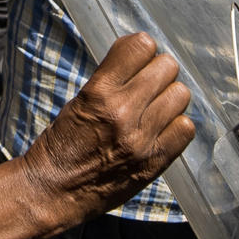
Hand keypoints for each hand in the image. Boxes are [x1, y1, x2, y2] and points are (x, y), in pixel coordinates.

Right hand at [19, 32, 194, 225]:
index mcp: (99, 93)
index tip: (137, 60)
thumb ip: (110, 79)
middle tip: (147, 86)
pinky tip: (161, 129)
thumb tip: (139, 53)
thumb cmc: (61, 145)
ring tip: (154, 108)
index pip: (141, 46)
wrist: (52, 192)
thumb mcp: (78, 101)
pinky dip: (176, 126)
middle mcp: (123, 113)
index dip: (141, 50)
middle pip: (167, 67)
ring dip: (169, 98)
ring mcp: (142, 140)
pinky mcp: (154, 163)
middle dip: (158, 72)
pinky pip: (186, 128)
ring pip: (181, 95)